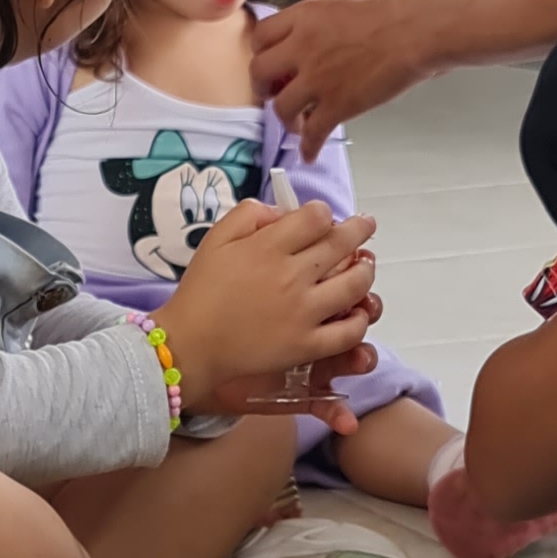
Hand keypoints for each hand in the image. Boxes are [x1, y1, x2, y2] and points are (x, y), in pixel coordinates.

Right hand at [160, 199, 378, 408]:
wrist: (190, 344)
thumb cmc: (201, 291)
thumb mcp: (215, 238)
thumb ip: (249, 214)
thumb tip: (282, 212)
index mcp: (268, 248)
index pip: (316, 218)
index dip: (323, 213)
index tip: (322, 218)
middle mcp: (291, 276)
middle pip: (342, 244)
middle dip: (359, 229)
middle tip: (365, 225)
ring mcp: (302, 312)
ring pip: (355, 285)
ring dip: (366, 270)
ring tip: (364, 266)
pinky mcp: (305, 345)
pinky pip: (348, 332)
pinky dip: (360, 320)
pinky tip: (357, 312)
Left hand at [248, 0, 428, 152]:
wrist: (418, 31)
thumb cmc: (396, 11)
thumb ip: (324, 13)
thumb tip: (319, 21)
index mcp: (305, 17)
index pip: (262, 35)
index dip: (262, 51)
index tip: (270, 60)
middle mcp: (302, 47)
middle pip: (259, 72)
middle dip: (263, 86)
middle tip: (272, 92)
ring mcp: (317, 78)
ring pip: (280, 107)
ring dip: (285, 119)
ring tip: (295, 124)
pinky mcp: (336, 105)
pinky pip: (312, 134)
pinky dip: (308, 147)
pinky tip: (309, 153)